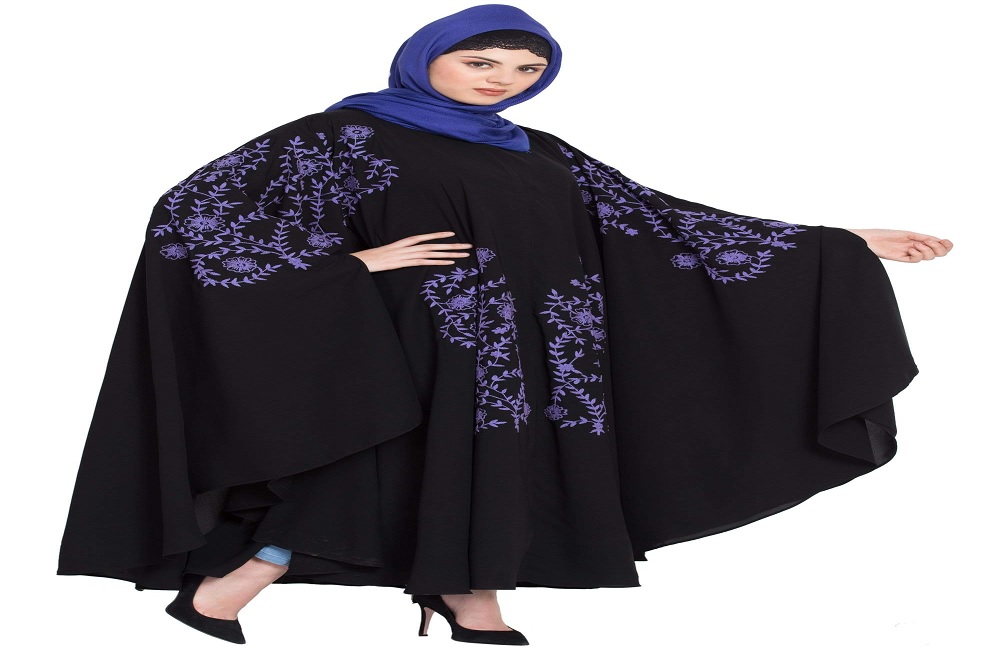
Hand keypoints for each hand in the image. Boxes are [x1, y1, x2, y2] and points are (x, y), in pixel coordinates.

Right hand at [349, 231, 473, 272]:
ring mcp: (407, 254)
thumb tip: (408, 256)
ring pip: (433, 252)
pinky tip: (450, 262)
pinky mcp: (404, 263)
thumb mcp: (388, 254)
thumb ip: (400, 254)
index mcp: (403, 243)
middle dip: (453, 245)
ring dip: (450, 253)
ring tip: (465, 254)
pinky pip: (425, 262)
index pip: (425, 237)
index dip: (439, 235)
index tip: (453, 235)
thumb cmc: (373, 259)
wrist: (361, 261)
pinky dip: (438, 262)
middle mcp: (408, 246)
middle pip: (434, 245)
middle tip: (469, 246)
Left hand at [845, 228, 953, 262]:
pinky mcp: (902, 259)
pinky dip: (917, 254)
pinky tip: (910, 249)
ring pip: (929, 257)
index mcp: (920, 240)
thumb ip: (922, 237)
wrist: (868, 240)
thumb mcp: (907, 234)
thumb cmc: (884, 235)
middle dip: (939, 248)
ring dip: (926, 249)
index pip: (940, 245)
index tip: (945, 241)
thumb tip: (939, 239)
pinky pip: (916, 260)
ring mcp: (910, 254)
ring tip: (915, 244)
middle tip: (929, 241)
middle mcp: (917, 248)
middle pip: (939, 253)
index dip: (946, 245)